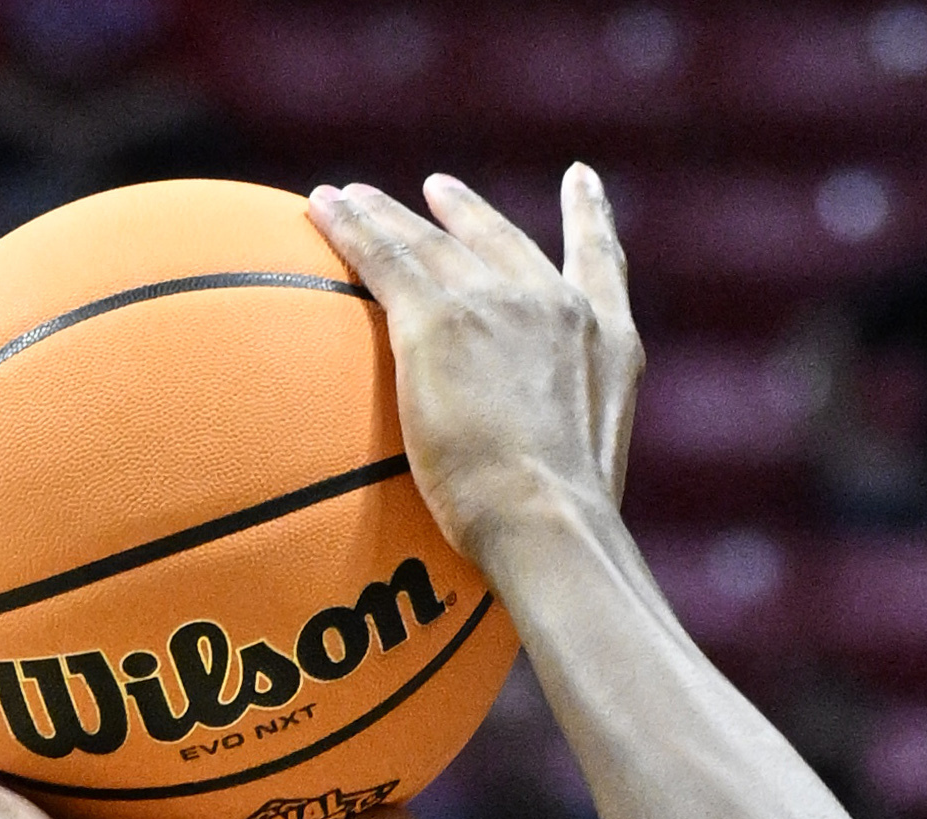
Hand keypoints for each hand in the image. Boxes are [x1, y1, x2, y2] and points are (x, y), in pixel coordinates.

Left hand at [311, 169, 640, 561]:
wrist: (548, 521)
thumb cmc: (564, 529)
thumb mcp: (588, 478)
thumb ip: (564, 453)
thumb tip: (543, 505)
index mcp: (607, 341)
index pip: (602, 264)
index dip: (590, 217)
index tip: (582, 181)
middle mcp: (555, 306)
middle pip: (499, 243)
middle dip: (466, 213)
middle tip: (436, 189)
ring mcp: (498, 306)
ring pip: (430, 244)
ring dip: (385, 216)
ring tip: (351, 197)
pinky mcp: (437, 321)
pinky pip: (383, 260)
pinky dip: (349, 229)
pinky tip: (320, 209)